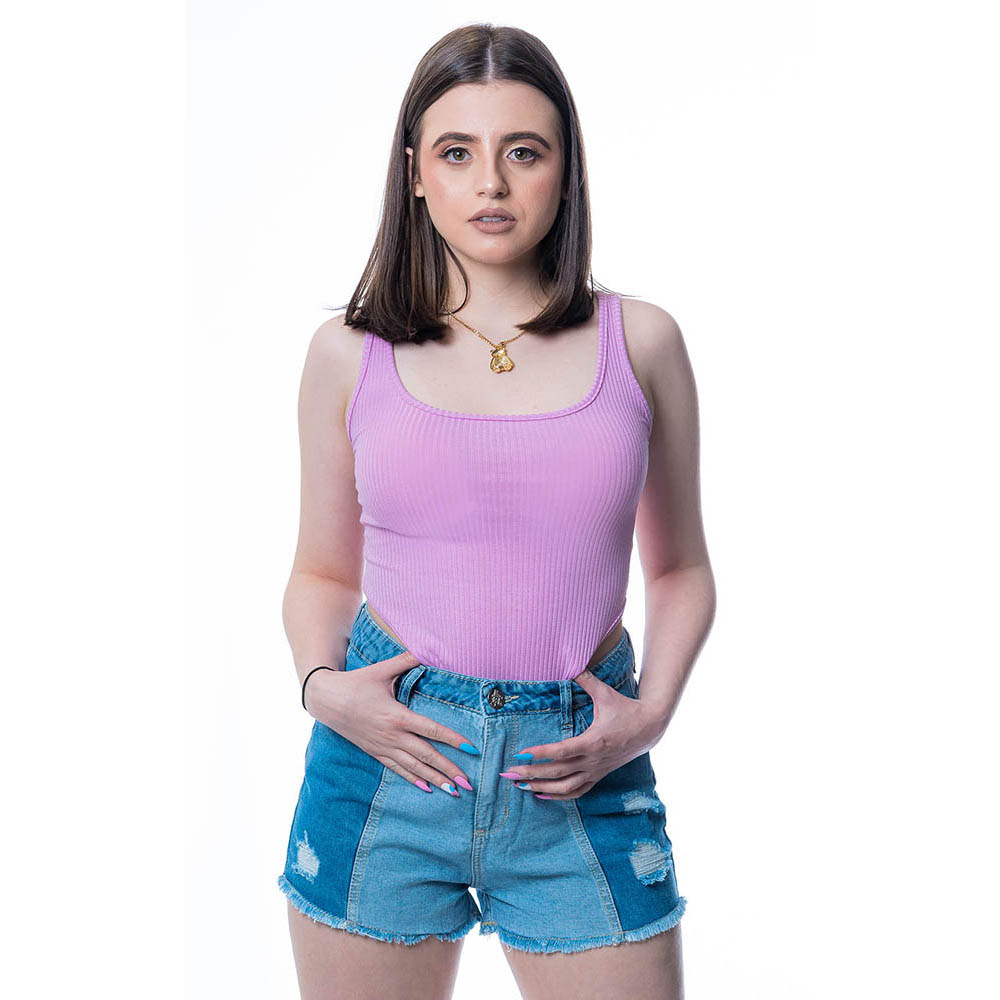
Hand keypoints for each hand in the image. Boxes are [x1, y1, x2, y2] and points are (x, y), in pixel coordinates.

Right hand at [304, 650, 478, 794]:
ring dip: (434, 780)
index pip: (431, 730)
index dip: (452, 740)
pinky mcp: (374, 751)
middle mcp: (392, 735)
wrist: (326, 700)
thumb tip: (428, 649)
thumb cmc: (356, 683)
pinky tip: (426, 788)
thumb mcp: (382, 670)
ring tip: (453, 792)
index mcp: (397, 716)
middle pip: (426, 755)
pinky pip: (396, 768)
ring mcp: (382, 746)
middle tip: (467, 784)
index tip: (471, 749)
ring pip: (413, 767)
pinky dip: (412, 778)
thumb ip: (406, 660)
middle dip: (448, 770)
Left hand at [503, 669, 660, 799]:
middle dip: (531, 774)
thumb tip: (571, 664)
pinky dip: (559, 796)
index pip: (562, 751)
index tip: (521, 755)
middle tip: (508, 773)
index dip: (541, 754)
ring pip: (566, 788)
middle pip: (558, 773)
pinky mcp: (599, 775)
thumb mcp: (606, 693)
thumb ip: (586, 680)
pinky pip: (578, 792)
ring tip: (520, 787)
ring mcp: (596, 771)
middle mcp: (593, 760)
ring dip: (542, 789)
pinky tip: (542, 795)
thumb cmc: (626, 709)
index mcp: (593, 741)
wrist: (649, 728)